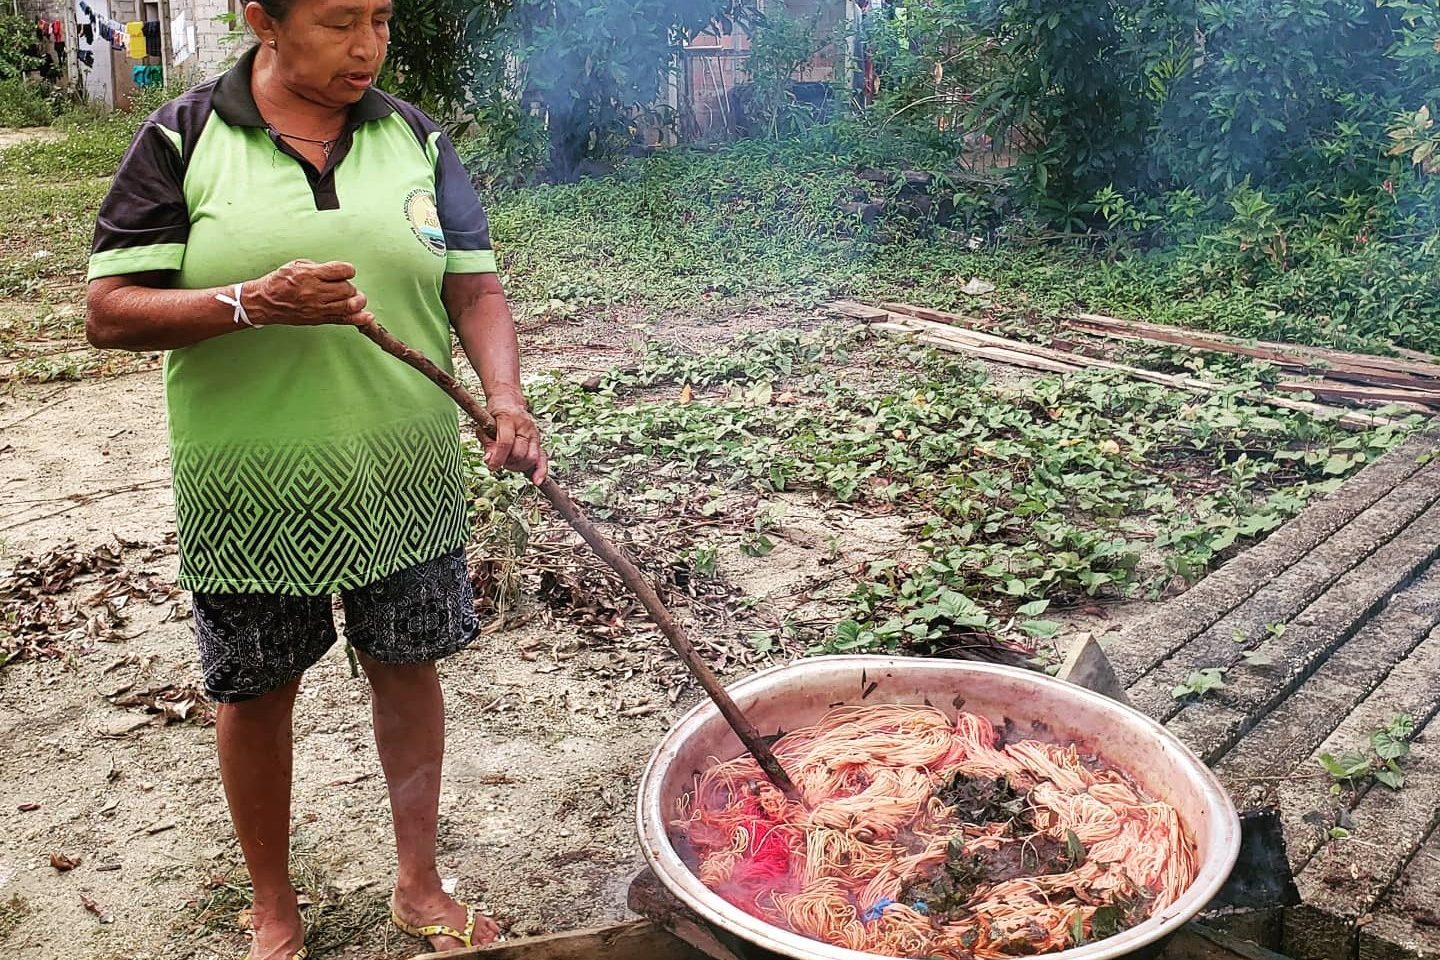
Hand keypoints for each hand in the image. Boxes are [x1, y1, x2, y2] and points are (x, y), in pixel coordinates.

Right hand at [245, 259, 372, 326]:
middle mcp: (315, 291)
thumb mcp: (297, 265)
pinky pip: (342, 319)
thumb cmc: (279, 281)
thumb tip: (339, 273)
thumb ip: (319, 268)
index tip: (346, 271)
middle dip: (351, 286)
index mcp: (309, 275)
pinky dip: (358, 318)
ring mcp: (317, 307)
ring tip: (356, 298)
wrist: (264, 302)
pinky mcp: (318, 319)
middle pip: (347, 289)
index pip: (341, 271)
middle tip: (344, 286)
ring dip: (357, 301)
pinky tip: (367, 316)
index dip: (348, 270)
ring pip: (348, 305)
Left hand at [482, 396, 547, 484]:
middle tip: (500, 461)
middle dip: (508, 462)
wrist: (508, 402)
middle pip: (520, 453)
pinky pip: (543, 459)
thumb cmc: (495, 415)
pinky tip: (537, 481)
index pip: (506, 442)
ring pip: (531, 458)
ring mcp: (534, 435)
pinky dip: (541, 471)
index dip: (498, 457)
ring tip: (509, 462)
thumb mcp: (484, 426)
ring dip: (519, 465)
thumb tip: (489, 461)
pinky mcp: (538, 442)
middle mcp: (524, 427)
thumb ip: (487, 443)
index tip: (492, 467)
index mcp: (509, 419)